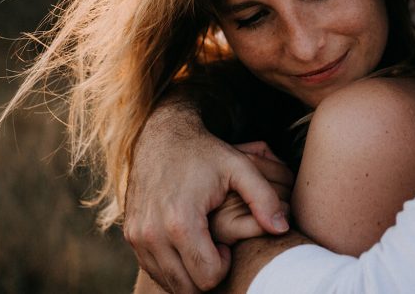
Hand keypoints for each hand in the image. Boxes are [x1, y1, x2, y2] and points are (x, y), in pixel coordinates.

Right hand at [123, 103, 293, 292]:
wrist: (160, 136)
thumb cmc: (203, 152)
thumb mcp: (239, 166)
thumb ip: (264, 198)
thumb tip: (283, 229)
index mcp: (181, 221)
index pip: (207, 276)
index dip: (223, 266)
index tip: (226, 245)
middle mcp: (153, 233)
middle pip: (187, 287)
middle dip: (207, 275)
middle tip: (215, 248)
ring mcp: (138, 236)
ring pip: (169, 283)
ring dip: (189, 273)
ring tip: (202, 244)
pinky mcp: (131, 235)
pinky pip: (153, 269)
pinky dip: (171, 266)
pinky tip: (186, 243)